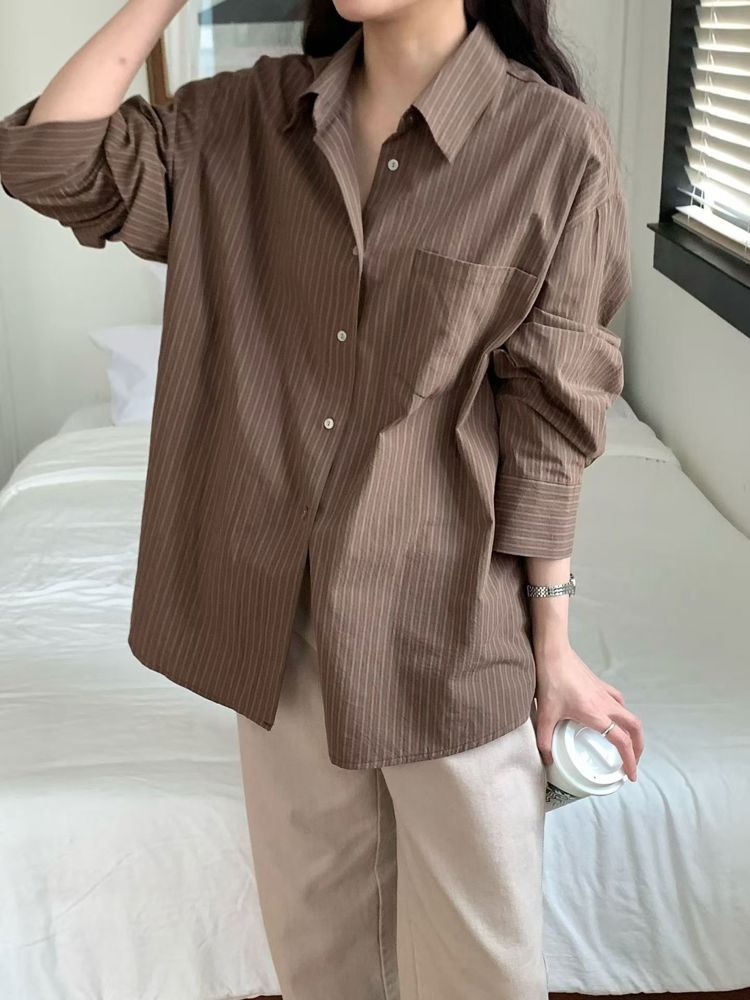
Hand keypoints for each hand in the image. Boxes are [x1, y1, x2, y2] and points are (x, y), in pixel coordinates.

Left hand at [532, 641, 643, 780]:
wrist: (553, 653)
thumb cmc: (550, 681)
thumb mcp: (545, 714)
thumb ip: (544, 740)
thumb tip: (547, 760)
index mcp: (595, 715)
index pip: (621, 741)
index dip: (630, 760)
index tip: (630, 775)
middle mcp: (606, 704)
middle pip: (634, 728)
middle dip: (639, 747)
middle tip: (633, 762)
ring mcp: (605, 693)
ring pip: (629, 715)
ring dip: (633, 731)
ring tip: (628, 744)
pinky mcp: (601, 685)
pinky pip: (619, 702)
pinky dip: (622, 714)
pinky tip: (613, 718)